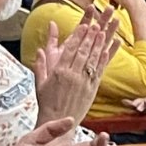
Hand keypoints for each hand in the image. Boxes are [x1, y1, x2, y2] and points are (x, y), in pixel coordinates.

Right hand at [33, 8, 119, 126]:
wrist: (57, 122)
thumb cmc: (47, 103)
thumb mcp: (40, 83)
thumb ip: (40, 65)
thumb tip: (39, 50)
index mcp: (59, 73)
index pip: (70, 50)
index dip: (78, 36)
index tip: (83, 25)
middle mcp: (72, 76)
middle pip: (82, 52)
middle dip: (90, 37)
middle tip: (96, 24)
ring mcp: (83, 83)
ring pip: (92, 60)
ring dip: (98, 45)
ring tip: (104, 32)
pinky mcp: (91, 89)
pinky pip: (98, 72)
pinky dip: (103, 60)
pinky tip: (106, 50)